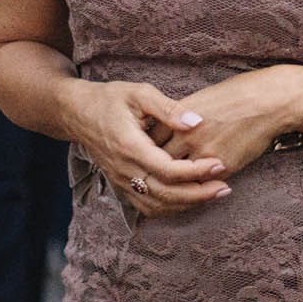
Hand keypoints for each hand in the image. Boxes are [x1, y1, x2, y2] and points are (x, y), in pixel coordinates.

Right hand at [67, 80, 229, 217]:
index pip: (168, 170)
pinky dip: (170, 208)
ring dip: (187, 204)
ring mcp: (121, 181)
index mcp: (130, 147)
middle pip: (166, 194)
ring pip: (157, 206)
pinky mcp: (121, 185)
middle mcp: (124, 170)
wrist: (77, 113)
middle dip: (199, 194)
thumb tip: (197, 122)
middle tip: (225, 187)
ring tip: (214, 194)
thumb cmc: (110, 98)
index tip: (219, 163)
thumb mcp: (139, 93)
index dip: (196, 171)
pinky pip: (147, 206)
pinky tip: (190, 199)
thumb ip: (169, 108)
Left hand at [156, 66, 302, 180]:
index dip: (146, 148)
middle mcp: (187, 136)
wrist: (268, 101)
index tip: (146, 153)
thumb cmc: (238, 94)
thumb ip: (181, 117)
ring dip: (174, 182)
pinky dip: (196, 186)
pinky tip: (194, 185)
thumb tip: (168, 128)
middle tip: (153, 173)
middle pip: (159, 161)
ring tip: (172, 184)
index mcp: (179, 117)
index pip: (150, 140)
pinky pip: (201, 184)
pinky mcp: (222, 167)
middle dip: (155, 168)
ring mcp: (204, 154)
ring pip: (178, 178)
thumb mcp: (201, 98)